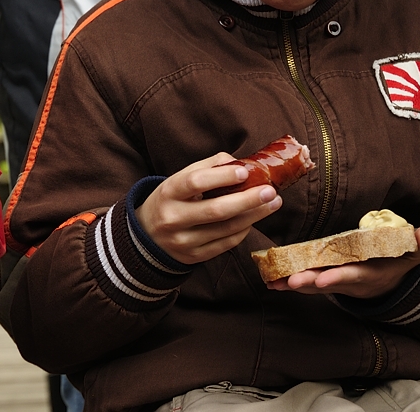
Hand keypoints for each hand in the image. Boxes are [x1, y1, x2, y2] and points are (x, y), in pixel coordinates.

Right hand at [134, 153, 282, 264]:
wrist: (147, 235)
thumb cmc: (170, 200)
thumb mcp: (179, 179)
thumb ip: (207, 167)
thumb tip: (238, 163)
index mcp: (168, 192)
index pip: (195, 182)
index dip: (222, 177)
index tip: (245, 172)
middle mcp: (173, 218)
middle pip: (216, 210)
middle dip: (248, 200)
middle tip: (270, 191)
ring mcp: (183, 240)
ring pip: (226, 229)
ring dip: (254, 216)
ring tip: (272, 203)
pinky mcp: (194, 256)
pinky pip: (226, 244)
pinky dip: (243, 230)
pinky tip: (253, 219)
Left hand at [266, 225, 419, 298]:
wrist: (388, 285)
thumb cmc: (397, 264)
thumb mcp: (411, 256)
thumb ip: (419, 244)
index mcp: (367, 273)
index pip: (351, 276)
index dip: (338, 277)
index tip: (323, 279)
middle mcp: (348, 281)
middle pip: (326, 282)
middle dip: (309, 282)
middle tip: (290, 281)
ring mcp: (335, 282)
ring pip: (312, 285)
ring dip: (293, 284)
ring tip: (274, 283)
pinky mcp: (324, 281)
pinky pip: (306, 283)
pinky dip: (289, 284)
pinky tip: (271, 282)